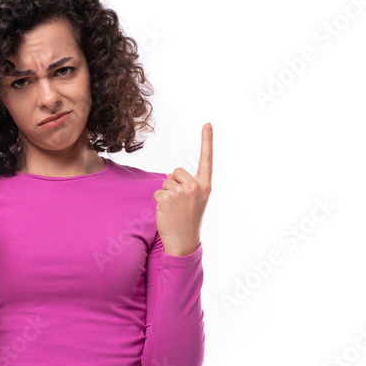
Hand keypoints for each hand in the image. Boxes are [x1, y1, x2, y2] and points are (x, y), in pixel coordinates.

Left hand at [154, 122, 212, 255]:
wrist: (184, 241)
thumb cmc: (189, 220)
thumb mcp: (197, 200)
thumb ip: (189, 185)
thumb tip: (170, 176)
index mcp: (205, 185)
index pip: (206, 160)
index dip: (207, 140)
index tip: (208, 123)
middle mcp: (196, 186)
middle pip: (176, 171)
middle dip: (173, 184)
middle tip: (179, 203)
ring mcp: (182, 192)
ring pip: (165, 182)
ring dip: (166, 194)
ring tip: (174, 209)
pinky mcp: (167, 198)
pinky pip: (157, 192)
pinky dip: (158, 202)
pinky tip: (167, 212)